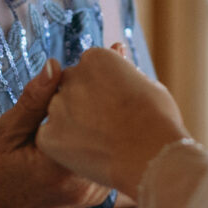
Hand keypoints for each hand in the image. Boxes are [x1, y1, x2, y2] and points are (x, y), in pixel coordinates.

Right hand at [0, 61, 108, 207]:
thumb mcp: (5, 134)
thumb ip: (33, 102)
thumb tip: (55, 65)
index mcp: (65, 166)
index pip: (98, 115)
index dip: (107, 82)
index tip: (115, 48)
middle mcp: (87, 183)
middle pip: (114, 129)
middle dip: (116, 94)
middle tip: (120, 52)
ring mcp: (94, 192)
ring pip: (116, 143)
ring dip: (114, 112)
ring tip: (117, 73)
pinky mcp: (93, 193)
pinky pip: (108, 155)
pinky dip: (106, 132)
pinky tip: (102, 107)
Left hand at [38, 45, 189, 201]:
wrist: (152, 157)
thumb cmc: (158, 121)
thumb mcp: (145, 83)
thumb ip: (122, 69)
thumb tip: (117, 49)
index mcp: (96, 59)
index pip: (88, 69)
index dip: (103, 89)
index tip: (117, 105)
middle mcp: (72, 76)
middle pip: (70, 88)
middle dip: (83, 103)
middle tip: (108, 125)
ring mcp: (57, 106)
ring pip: (58, 112)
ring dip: (71, 123)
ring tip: (100, 141)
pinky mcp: (48, 135)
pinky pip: (49, 137)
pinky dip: (62, 146)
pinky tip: (87, 153)